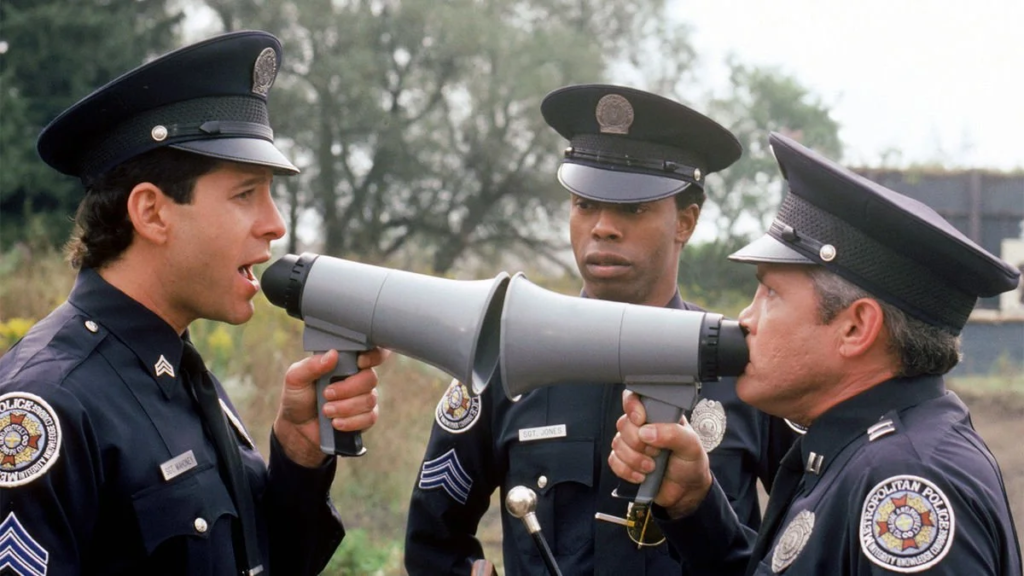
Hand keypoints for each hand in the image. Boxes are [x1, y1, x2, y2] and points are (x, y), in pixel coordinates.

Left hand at [273, 348, 387, 466]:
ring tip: (326, 410)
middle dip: (347, 389)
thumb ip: (311, 365)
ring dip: (345, 407)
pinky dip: (351, 421)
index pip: (372, 353)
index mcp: (345, 363)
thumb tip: (333, 354)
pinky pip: (369, 418)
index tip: (359, 362)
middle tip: (326, 394)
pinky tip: (336, 423)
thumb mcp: (296, 378)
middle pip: (370, 378)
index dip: (373, 356)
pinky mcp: (365, 418)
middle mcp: (358, 379)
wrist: (297, 428)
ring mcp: (364, 398)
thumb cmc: (298, 398)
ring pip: (369, 400)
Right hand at [608, 390, 712, 518]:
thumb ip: (672, 434)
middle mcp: (642, 426)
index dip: (632, 406)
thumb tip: (646, 432)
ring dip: (634, 459)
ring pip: (617, 443)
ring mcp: (632, 444)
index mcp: (658, 415)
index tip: (640, 420)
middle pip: (623, 424)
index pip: (635, 398)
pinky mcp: (625, 462)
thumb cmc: (691, 463)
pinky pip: (613, 461)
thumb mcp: (691, 445)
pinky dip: (626, 470)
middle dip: (638, 442)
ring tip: (652, 467)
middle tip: (656, 452)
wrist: (686, 492)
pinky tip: (641, 476)